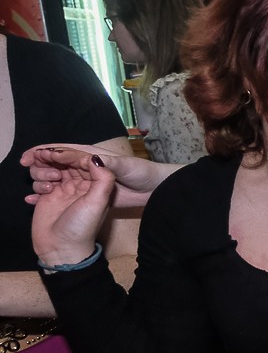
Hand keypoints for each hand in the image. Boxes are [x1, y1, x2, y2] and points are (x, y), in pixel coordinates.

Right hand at [22, 144, 172, 207]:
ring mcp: (77, 184)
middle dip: (39, 164)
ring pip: (49, 177)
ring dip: (40, 180)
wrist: (149, 194)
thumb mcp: (121, 169)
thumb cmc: (138, 177)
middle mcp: (81, 169)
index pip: (62, 151)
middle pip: (52, 163)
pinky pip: (53, 195)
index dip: (45, 151)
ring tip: (46, 189)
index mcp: (89, 157)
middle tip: (34, 170)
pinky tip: (32, 201)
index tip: (32, 157)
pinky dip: (40, 196)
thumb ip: (103, 164)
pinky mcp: (77, 198)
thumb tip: (85, 158)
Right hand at [30, 155, 115, 265]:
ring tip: (47, 187)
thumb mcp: (98, 201)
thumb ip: (102, 178)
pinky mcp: (47, 198)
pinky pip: (38, 184)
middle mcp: (78, 183)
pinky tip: (37, 198)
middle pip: (62, 162)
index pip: (80, 159)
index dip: (66, 154)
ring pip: (49, 169)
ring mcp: (62, 190)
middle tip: (38, 158)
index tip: (53, 153)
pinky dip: (35, 187)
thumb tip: (95, 158)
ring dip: (42, 172)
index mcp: (93, 182)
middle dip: (50, 158)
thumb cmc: (83, 226)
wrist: (62, 249)